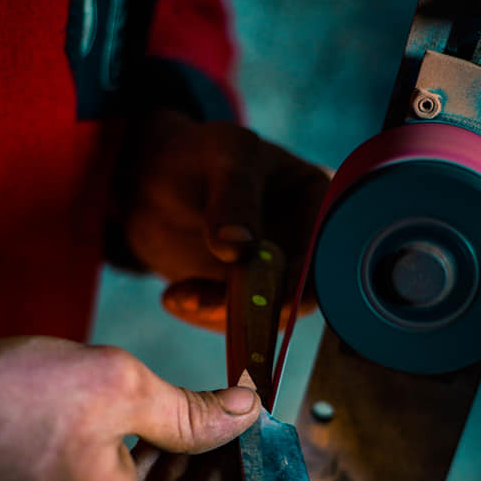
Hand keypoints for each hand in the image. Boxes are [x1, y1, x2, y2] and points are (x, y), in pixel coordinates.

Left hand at [121, 109, 330, 328]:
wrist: (150, 184)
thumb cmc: (196, 156)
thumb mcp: (219, 156)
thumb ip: (233, 193)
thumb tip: (240, 245)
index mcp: (321, 200)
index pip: (330, 248)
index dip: (307, 276)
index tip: (275, 292)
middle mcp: (307, 243)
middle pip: (305, 293)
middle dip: (258, 307)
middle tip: (206, 301)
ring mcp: (277, 274)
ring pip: (269, 317)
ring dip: (223, 315)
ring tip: (180, 294)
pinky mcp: (248, 298)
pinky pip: (239, 324)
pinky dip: (205, 316)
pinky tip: (174, 295)